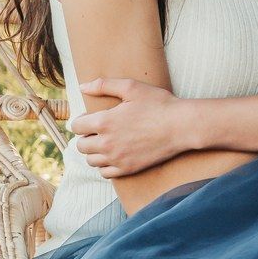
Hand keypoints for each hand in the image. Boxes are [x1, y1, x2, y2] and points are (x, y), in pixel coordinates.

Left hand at [71, 78, 188, 175]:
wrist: (181, 126)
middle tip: (96, 131)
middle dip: (85, 137)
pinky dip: (104, 165)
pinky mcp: (128, 169)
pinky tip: (113, 156)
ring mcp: (117, 158)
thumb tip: (82, 86)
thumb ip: (103, 85)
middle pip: (80, 146)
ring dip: (94, 152)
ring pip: (90, 160)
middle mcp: (106, 143)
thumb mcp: (131, 87)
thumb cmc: (158, 104)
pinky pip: (105, 173)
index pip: (76, 127)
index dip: (80, 121)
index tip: (88, 119)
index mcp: (104, 122)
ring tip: (105, 143)